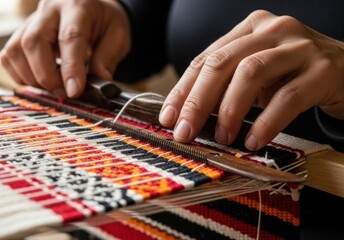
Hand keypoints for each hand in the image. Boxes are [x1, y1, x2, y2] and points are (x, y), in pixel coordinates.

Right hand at [0, 0, 129, 97]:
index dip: (70, 68)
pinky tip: (41, 79)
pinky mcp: (20, 33)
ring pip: (16, 50)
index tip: (74, 91)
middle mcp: (49, 9)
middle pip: (34, 42)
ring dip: (33, 78)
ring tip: (54, 87)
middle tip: (64, 94)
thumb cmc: (104, 23)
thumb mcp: (117, 36)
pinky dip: (22, 75)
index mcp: (78, 5)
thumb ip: (107, 59)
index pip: (70, 37)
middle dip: (47, 76)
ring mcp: (31, 20)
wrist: (92, 9)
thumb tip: (99, 84)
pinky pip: (9, 57)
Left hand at [159, 10, 343, 149]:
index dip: (183, 90)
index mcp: (249, 29)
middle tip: (185, 132)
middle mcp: (273, 29)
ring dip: (229, 110)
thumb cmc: (294, 75)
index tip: (168, 117)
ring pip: (250, 73)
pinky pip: (287, 97)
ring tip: (222, 138)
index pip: (206, 58)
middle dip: (197, 101)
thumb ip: (226, 85)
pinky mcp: (324, 69)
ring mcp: (300, 46)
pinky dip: (266, 122)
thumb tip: (189, 116)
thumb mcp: (257, 74)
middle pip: (222, 63)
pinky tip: (253, 140)